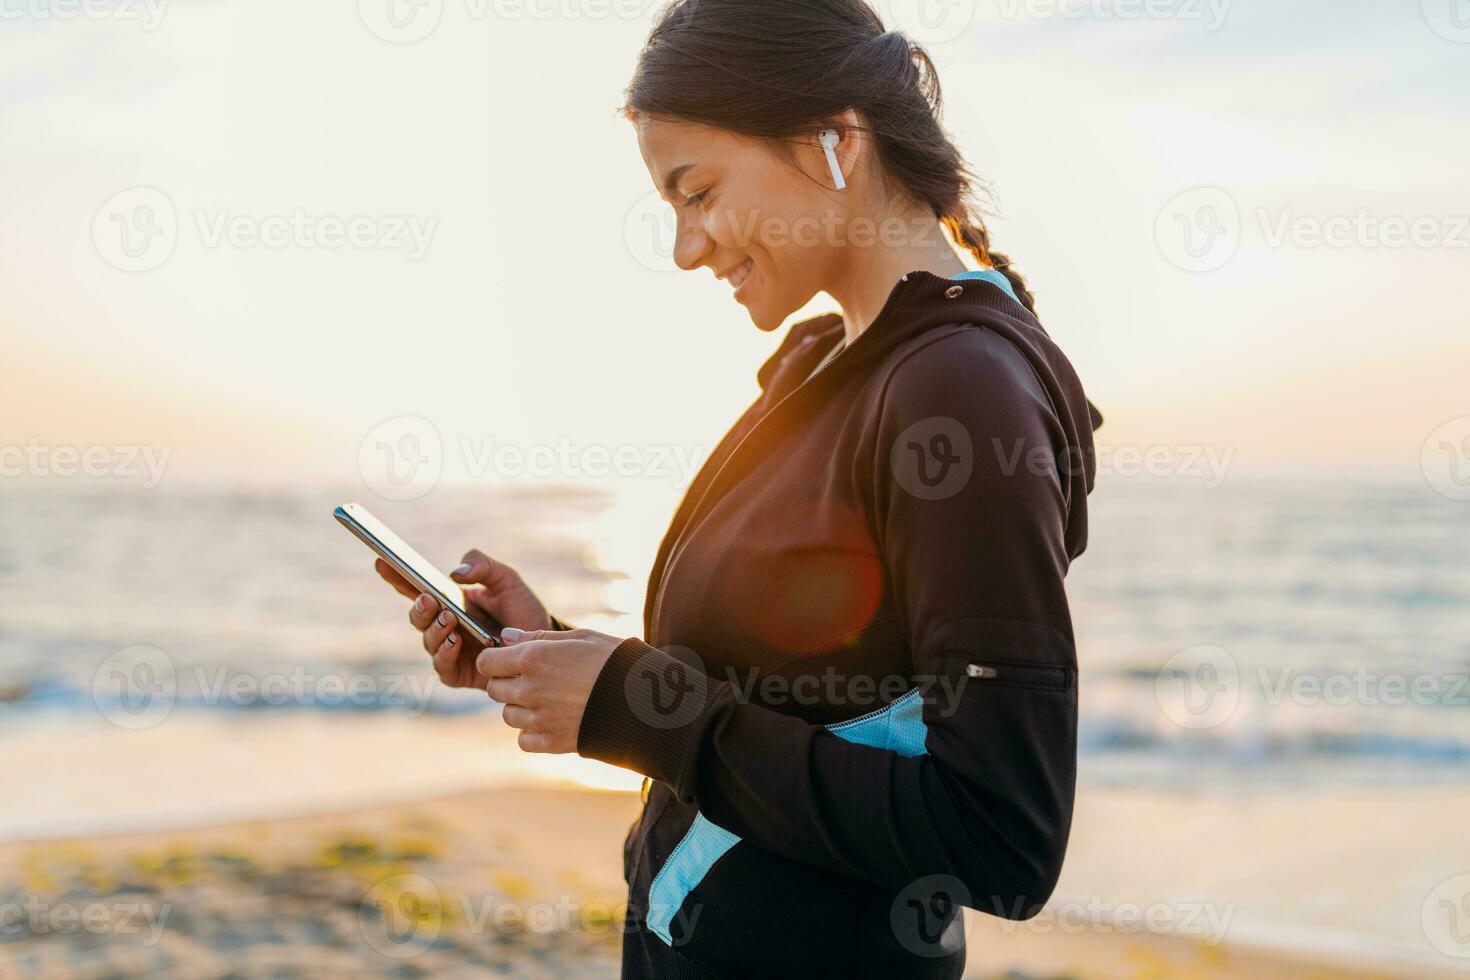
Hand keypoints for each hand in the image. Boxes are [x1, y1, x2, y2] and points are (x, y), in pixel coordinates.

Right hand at [377, 549, 554, 689]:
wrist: (543, 644)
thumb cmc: (522, 610)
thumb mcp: (506, 580)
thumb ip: (483, 566)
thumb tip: (455, 574)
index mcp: (449, 601)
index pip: (416, 588)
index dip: (395, 576)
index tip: (381, 560)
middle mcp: (444, 626)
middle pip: (417, 616)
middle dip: (420, 607)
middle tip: (430, 599)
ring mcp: (450, 650)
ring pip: (428, 641)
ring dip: (435, 630)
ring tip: (450, 619)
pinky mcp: (460, 673)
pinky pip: (443, 667)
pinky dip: (445, 654)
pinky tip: (455, 642)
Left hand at [474, 628, 623, 752]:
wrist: (646, 700)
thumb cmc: (616, 660)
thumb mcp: (581, 637)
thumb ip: (539, 636)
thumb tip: (506, 636)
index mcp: (534, 658)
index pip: (487, 662)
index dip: (495, 659)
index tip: (508, 660)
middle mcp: (530, 690)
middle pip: (494, 689)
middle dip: (508, 682)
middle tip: (533, 678)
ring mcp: (540, 719)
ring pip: (508, 715)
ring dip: (520, 707)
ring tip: (547, 699)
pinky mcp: (553, 743)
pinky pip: (524, 739)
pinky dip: (531, 732)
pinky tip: (551, 720)